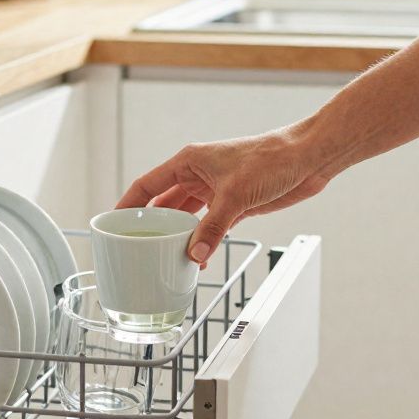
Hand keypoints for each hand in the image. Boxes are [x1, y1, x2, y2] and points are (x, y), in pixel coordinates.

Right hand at [116, 126, 329, 263]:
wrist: (307, 158)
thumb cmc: (272, 158)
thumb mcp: (236, 195)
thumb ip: (213, 227)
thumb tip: (194, 254)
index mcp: (188, 162)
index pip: (147, 185)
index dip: (127, 204)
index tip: (112, 223)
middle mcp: (197, 175)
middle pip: (164, 205)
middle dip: (153, 227)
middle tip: (138, 249)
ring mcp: (215, 190)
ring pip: (187, 218)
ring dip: (179, 237)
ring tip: (166, 259)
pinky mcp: (233, 203)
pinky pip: (209, 226)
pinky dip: (202, 241)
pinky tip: (198, 258)